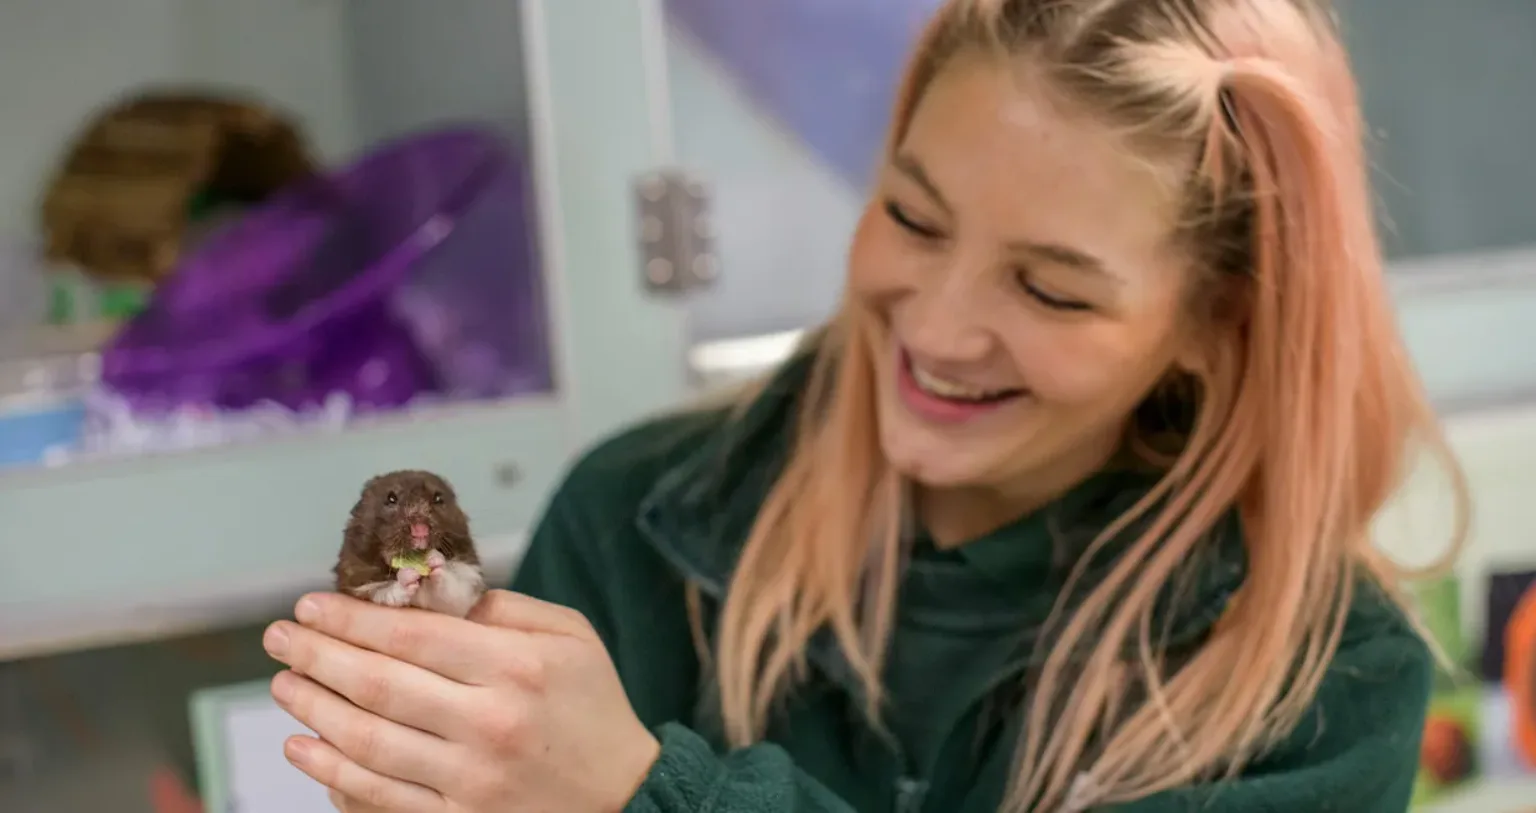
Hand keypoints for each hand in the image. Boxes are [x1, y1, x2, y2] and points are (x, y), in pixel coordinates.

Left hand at [262, 590, 659, 812]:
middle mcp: (490, 724)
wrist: (626, 799)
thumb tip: (428, 590)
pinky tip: (304, 746)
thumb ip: (504, 608)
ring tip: (284, 685)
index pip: (411, 636)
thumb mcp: (571, 638)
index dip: (350, 618)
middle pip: (377, 685)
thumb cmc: (593, 709)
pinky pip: (378, 796)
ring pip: (366, 742)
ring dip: (313, 710)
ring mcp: (471, 782)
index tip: (311, 605)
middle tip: (280, 638)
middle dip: (316, 656)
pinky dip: (331, 771)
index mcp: (518, 668)